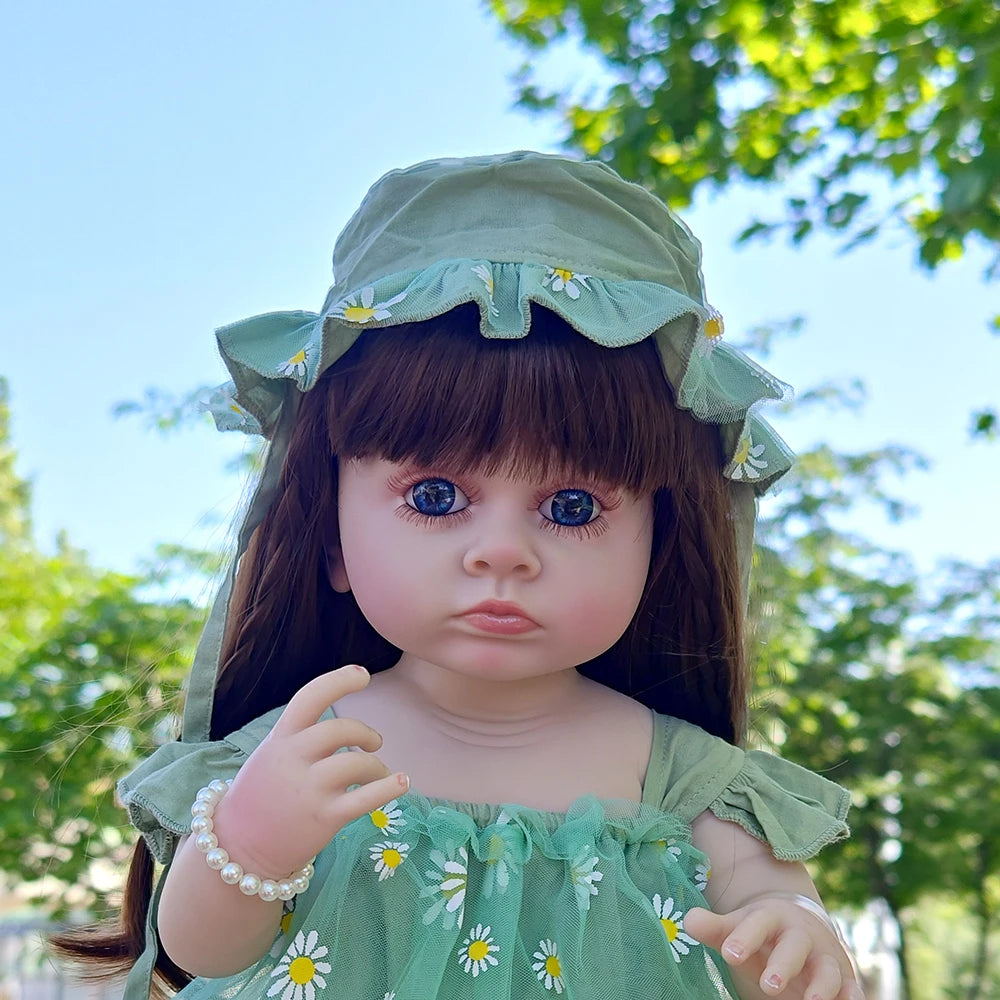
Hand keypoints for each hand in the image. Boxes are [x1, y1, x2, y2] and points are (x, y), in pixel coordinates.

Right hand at [212, 664, 407, 877]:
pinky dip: (389, 787)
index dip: (339, 680)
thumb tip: (344, 727)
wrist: (238, 851)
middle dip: (364, 733)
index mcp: (279, 739)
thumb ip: (299, 738)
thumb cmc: (260, 798)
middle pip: (340, 729)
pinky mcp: (325, 817)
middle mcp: (293, 759)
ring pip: (357, 762)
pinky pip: (366, 797)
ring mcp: (309, 789)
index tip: (363, 674)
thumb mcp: (270, 756)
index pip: (310, 697)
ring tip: (378, 774)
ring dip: (376, 766)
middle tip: (373, 744)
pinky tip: (402, 782)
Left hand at [685, 897, 863, 999]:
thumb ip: (716, 928)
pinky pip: (851, 987)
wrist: (802, 926)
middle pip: (794, 946)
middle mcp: (800, 934)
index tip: (729, 953)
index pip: (757, 923)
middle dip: (783, 965)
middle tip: (767, 985)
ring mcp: (824, 956)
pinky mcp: (844, 977)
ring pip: (826, 969)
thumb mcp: (740, 928)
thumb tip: (688, 920)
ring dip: (822, 985)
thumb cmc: (762, 934)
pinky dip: (852, 996)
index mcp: (771, 918)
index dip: (745, 937)